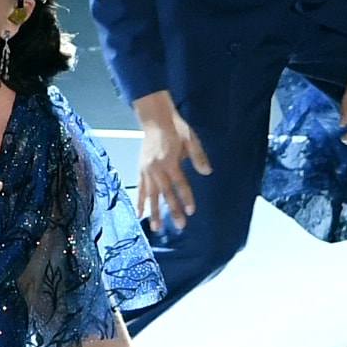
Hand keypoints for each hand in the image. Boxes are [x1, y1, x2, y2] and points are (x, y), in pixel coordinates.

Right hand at [131, 90, 211, 229]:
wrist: (155, 119)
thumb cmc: (176, 128)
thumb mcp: (191, 139)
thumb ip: (198, 156)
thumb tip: (207, 172)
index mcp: (170, 161)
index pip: (180, 184)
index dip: (186, 198)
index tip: (191, 211)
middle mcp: (157, 168)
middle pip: (166, 193)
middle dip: (172, 210)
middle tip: (179, 225)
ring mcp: (147, 170)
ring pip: (151, 195)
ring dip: (153, 212)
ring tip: (155, 228)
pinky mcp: (141, 169)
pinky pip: (140, 188)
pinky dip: (140, 201)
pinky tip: (140, 214)